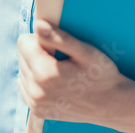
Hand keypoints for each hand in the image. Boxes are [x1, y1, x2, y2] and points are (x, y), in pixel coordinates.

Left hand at [17, 19, 133, 126]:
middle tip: (62, 60)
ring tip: (60, 72)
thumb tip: (38, 25)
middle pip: (22, 56)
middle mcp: (36, 91)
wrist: (112, 104)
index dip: (41, 39)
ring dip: (36, 67)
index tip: (58, 47)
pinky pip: (25, 87)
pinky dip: (35, 81)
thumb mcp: (86, 52)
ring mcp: (36, 104)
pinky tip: (54, 82)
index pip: (24, 42)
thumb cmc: (101, 75)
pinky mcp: (39, 111)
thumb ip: (59, 38)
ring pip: (22, 70)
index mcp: (45, 74)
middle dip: (38, 53)